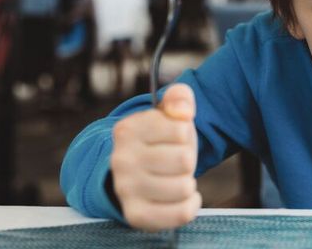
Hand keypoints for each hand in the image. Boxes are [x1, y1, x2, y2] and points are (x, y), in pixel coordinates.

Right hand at [111, 84, 201, 231]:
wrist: (136, 170)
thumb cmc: (161, 138)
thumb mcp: (168, 111)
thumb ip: (179, 97)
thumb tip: (182, 112)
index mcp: (127, 130)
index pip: (181, 131)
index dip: (185, 134)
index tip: (173, 137)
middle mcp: (121, 160)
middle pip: (184, 161)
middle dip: (187, 159)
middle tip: (175, 160)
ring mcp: (126, 189)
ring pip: (184, 187)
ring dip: (188, 181)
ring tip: (175, 176)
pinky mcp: (136, 215)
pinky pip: (181, 213)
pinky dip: (190, 205)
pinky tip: (183, 196)